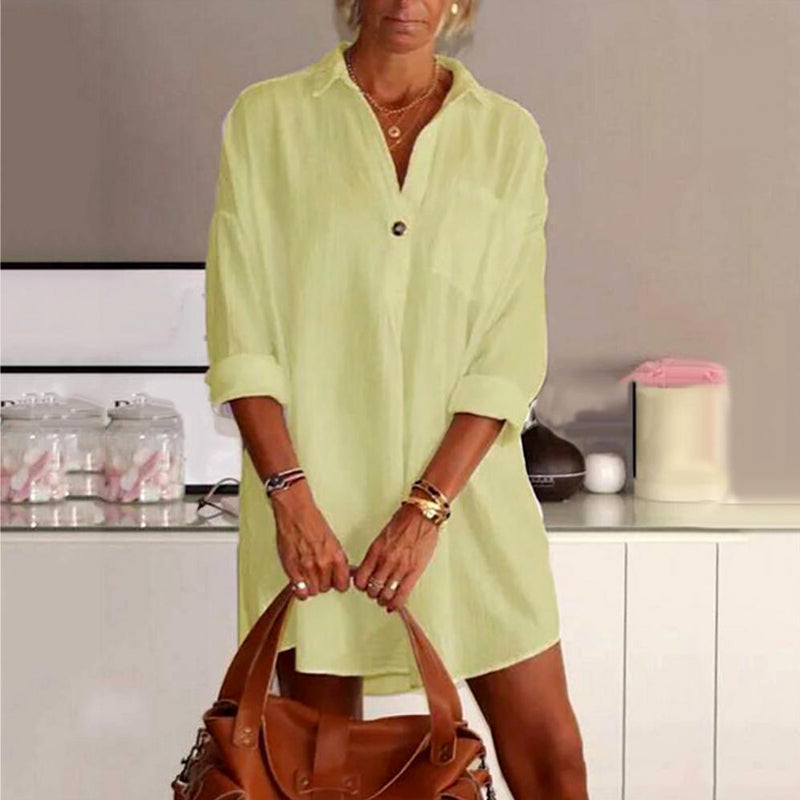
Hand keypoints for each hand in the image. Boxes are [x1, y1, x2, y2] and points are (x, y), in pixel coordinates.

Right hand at [270, 480, 350, 599]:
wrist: (295, 513)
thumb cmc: (311, 522)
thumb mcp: (333, 541)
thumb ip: (336, 559)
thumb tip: (344, 572)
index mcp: (336, 556)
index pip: (342, 585)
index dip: (338, 583)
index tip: (335, 581)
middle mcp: (323, 563)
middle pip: (327, 588)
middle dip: (323, 582)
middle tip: (319, 573)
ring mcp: (307, 568)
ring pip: (313, 591)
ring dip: (311, 585)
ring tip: (309, 576)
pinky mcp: (293, 569)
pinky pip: (300, 591)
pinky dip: (300, 589)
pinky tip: (300, 583)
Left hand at [352, 498, 440, 612]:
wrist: (421, 516)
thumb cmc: (403, 522)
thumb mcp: (381, 537)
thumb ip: (375, 555)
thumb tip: (369, 568)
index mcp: (375, 551)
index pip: (360, 578)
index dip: (360, 586)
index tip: (363, 586)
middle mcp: (386, 560)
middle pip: (372, 589)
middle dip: (372, 593)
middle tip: (375, 592)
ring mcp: (400, 567)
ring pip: (385, 594)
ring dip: (383, 599)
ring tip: (384, 598)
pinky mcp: (414, 571)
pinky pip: (402, 594)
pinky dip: (396, 603)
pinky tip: (393, 606)